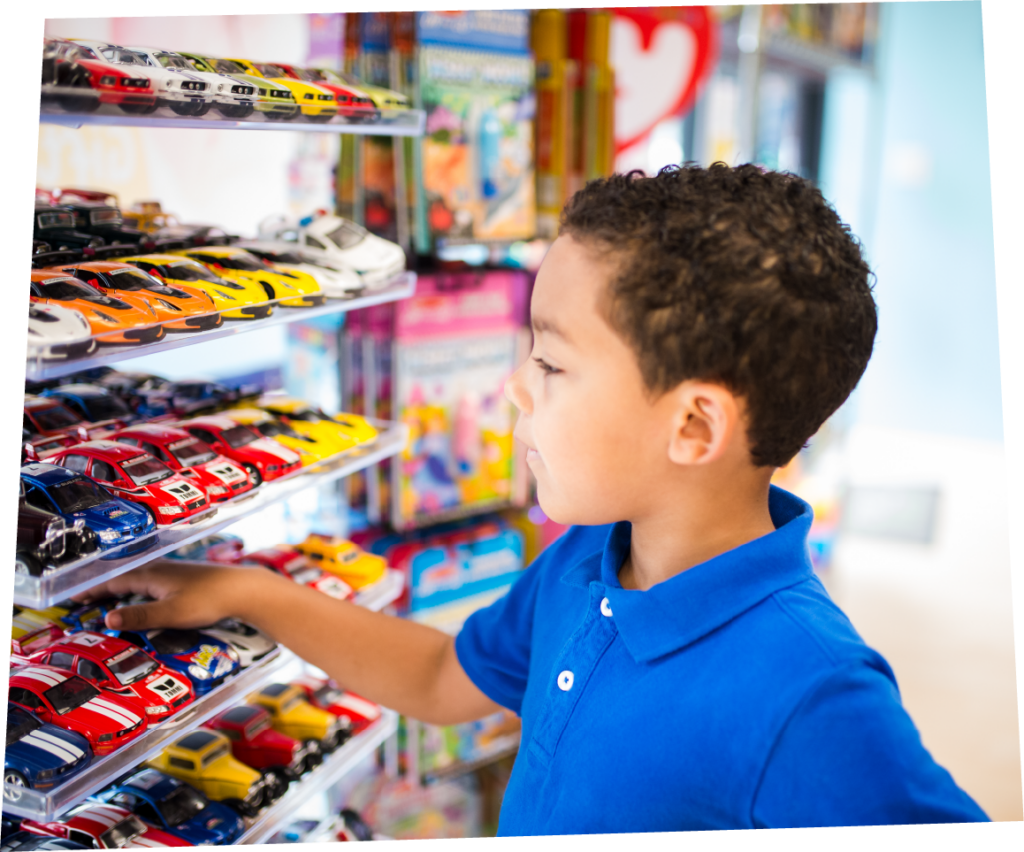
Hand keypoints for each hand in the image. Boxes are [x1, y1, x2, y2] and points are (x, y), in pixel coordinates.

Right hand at [74, 560, 278, 631]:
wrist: (243, 589)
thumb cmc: (209, 600)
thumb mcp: (171, 613)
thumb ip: (140, 617)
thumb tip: (107, 620)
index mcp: (151, 575)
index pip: (113, 581)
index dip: (93, 590)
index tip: (75, 598)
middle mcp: (161, 569)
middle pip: (125, 578)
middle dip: (105, 588)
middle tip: (86, 599)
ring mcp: (175, 571)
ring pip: (140, 579)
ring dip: (123, 588)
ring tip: (110, 598)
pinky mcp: (187, 577)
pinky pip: (154, 582)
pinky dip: (141, 589)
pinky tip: (146, 595)